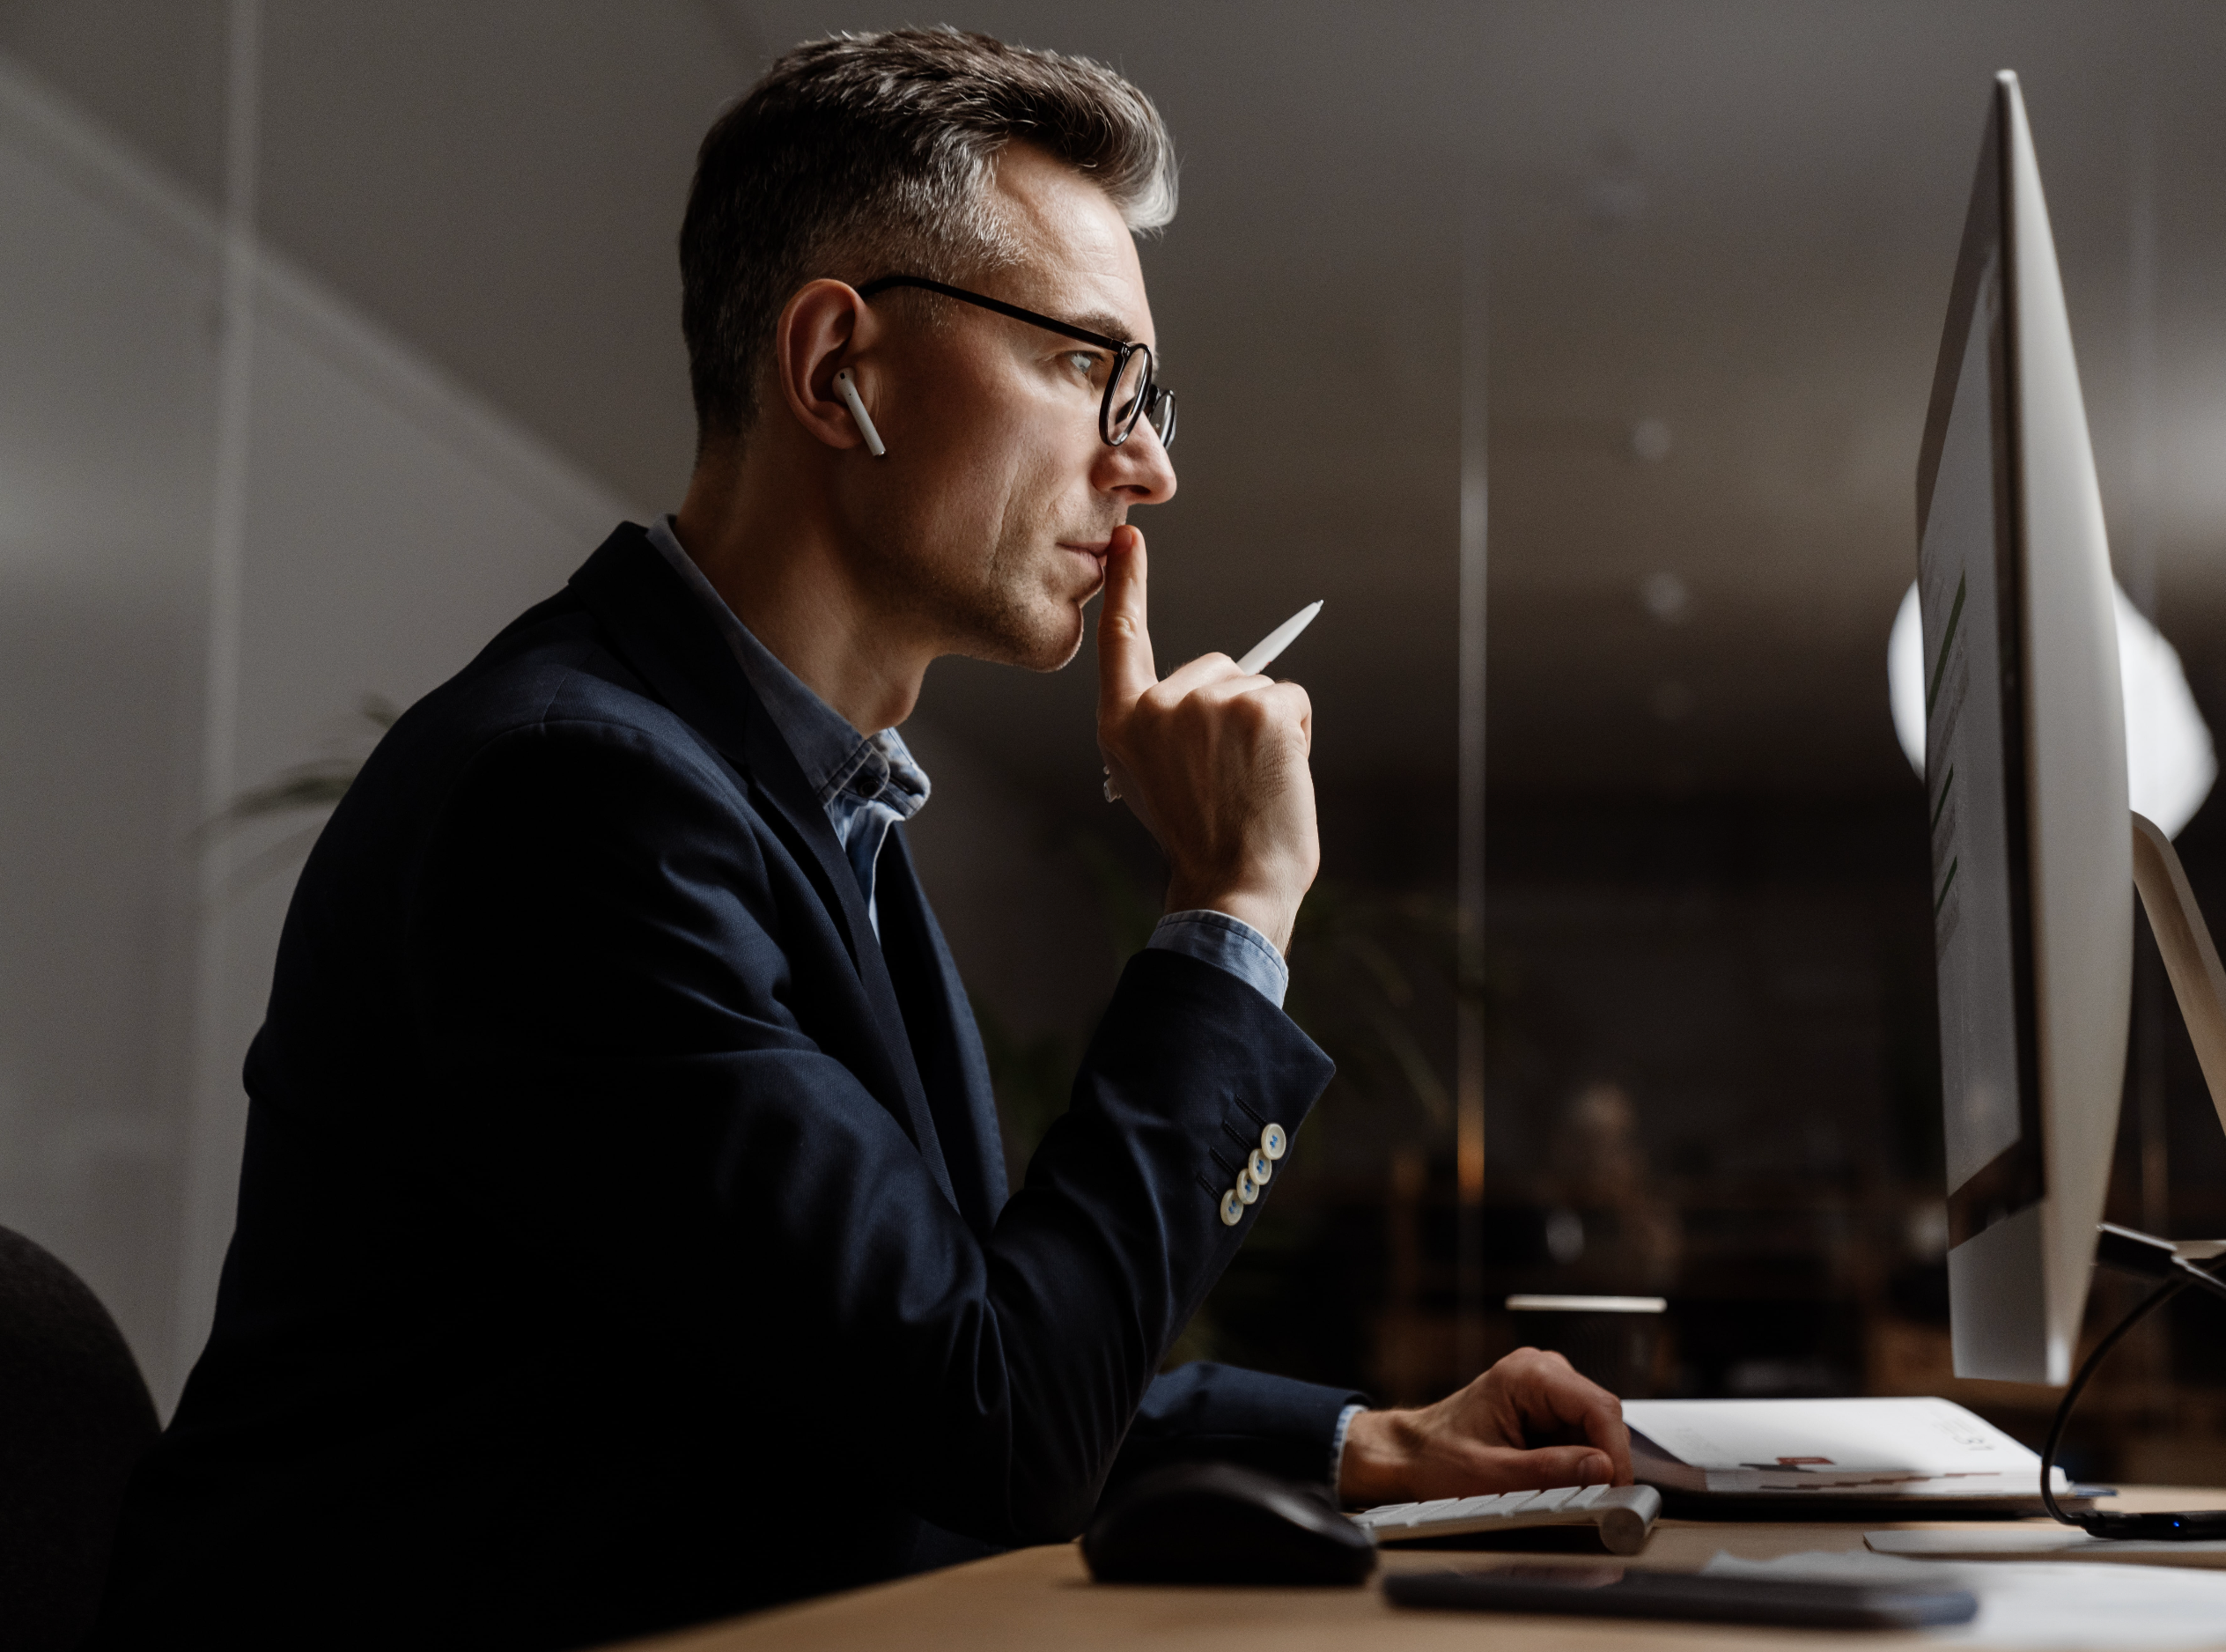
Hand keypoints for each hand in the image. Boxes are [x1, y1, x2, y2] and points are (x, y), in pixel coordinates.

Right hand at [1095, 526, 1318, 951]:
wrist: (1233, 884)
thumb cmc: (1202, 840)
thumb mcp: (1153, 780)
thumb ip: (1166, 728)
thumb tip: (1214, 693)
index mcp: (1123, 724)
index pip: (1122, 640)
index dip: (1128, 587)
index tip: (1130, 540)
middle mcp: (1160, 704)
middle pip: (1218, 667)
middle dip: (1235, 708)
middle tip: (1231, 777)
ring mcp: (1211, 701)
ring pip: (1259, 687)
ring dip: (1268, 728)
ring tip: (1253, 784)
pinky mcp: (1260, 707)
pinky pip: (1292, 700)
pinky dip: (1297, 734)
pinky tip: (1278, 775)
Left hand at [1336, 1347, 1630, 1507]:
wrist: (1408, 1454)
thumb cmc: (1436, 1458)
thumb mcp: (1491, 1475)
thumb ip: (1548, 1472)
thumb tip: (1601, 1469)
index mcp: (1529, 1374)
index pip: (1599, 1407)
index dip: (1615, 1452)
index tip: (1617, 1489)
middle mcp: (1543, 1372)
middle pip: (1601, 1419)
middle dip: (1602, 1462)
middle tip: (1595, 1503)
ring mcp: (1547, 1390)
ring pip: (1594, 1432)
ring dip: (1588, 1466)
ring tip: (1562, 1493)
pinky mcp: (1547, 1410)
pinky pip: (1579, 1438)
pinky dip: (1574, 1465)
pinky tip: (1552, 1482)